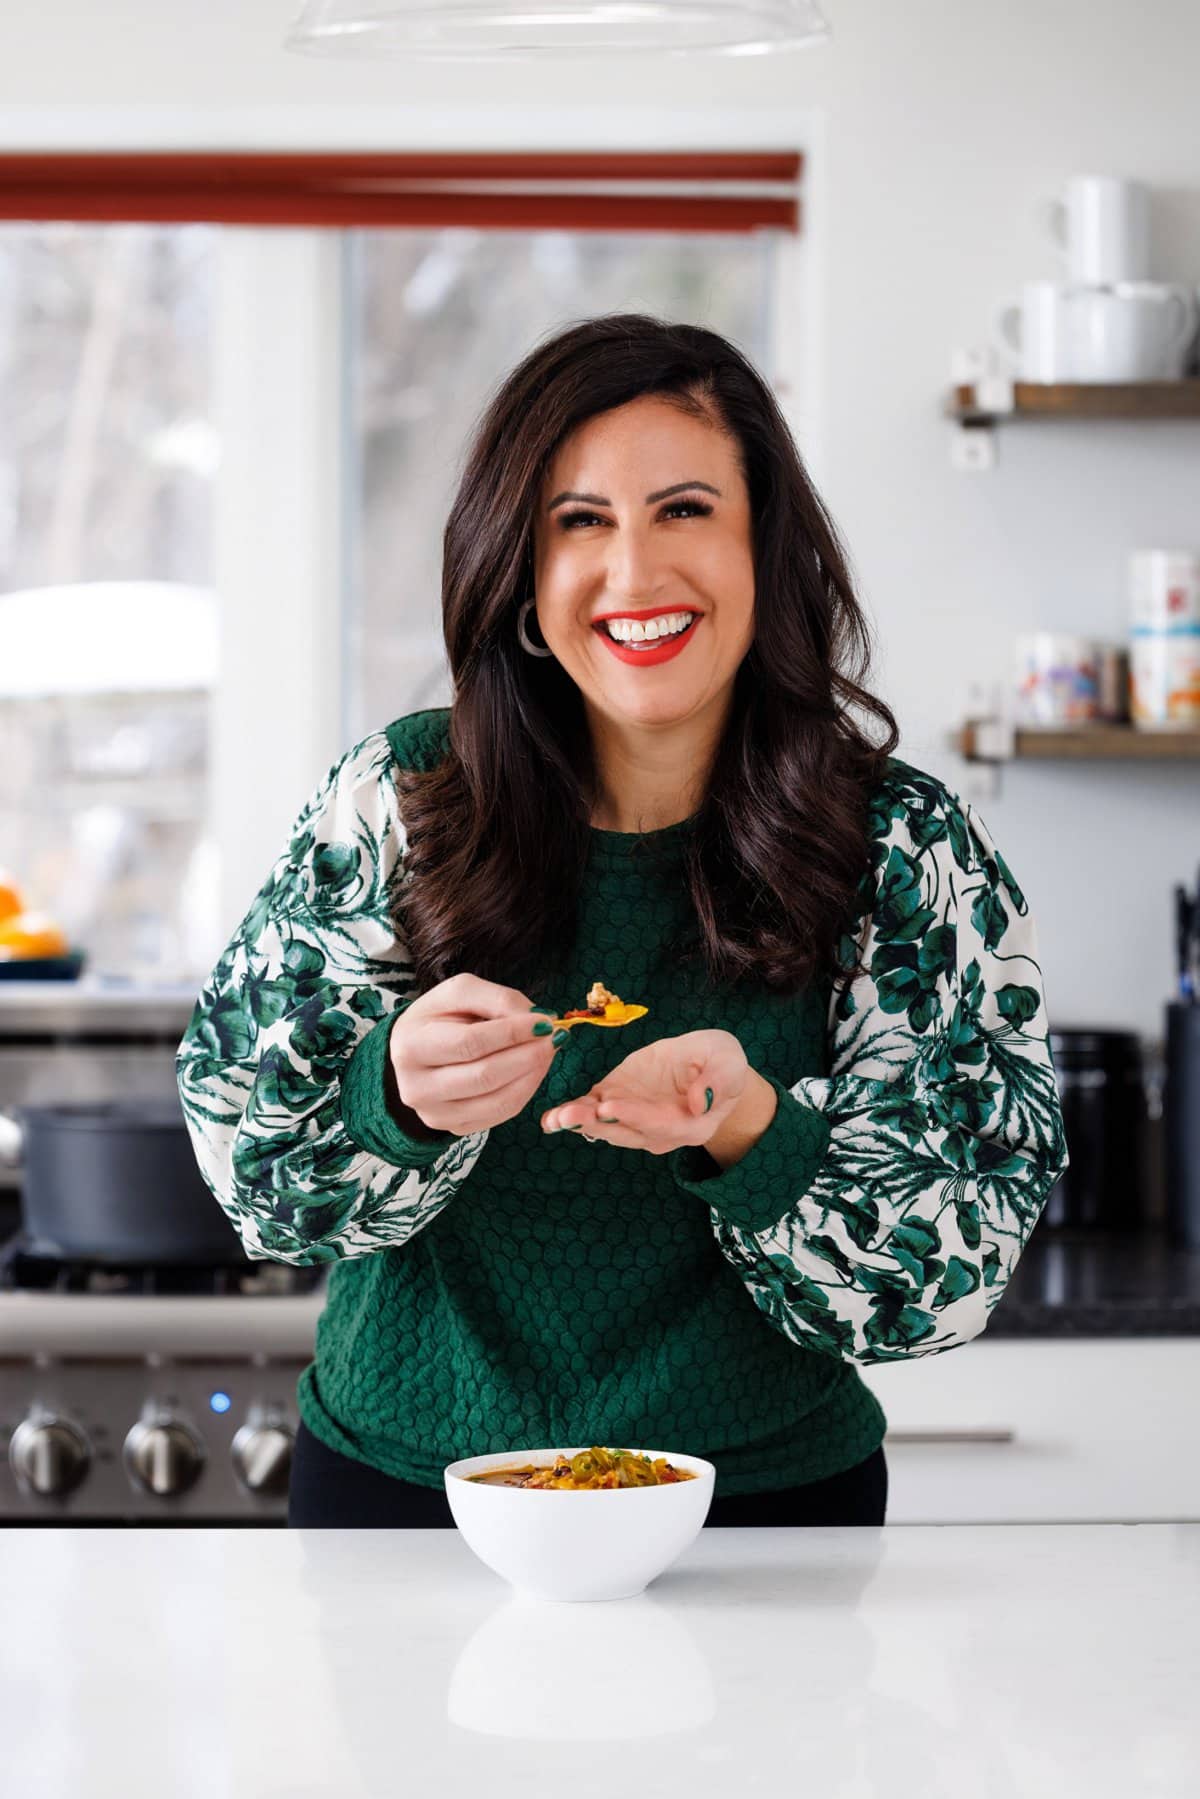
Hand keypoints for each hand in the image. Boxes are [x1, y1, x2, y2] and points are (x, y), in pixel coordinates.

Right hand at [390, 972, 564, 1136]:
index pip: (470, 1043)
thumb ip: (498, 1000)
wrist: (413, 1052)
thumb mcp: (459, 993)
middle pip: (485, 1076)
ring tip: (548, 1051)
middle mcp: (416, 1087)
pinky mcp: (453, 1127)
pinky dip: (525, 1091)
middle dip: (528, 1055)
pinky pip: (500, 1114)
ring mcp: (434, 1114)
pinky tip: (534, 1070)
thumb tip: (538, 1019)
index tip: (544, 1021)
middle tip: (554, 1037)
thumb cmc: (438, 1018)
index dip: (512, 1033)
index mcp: (411, 1046)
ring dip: (533, 1075)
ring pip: (497, 1101)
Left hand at [540, 1029, 748, 1154]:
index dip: (635, 1115)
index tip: (610, 1105)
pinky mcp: (616, 1103)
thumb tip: (701, 1101)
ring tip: (557, 1117)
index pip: (662, 1123)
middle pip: (626, 1131)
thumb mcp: (728, 1061)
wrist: (705, 1065)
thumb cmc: (720, 1061)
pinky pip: (592, 1113)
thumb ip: (719, 1080)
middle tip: (570, 1115)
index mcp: (691, 1125)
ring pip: (605, 1126)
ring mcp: (635, 1120)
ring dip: (580, 1122)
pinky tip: (550, 1118)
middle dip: (596, 1123)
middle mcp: (660, 1132)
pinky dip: (571, 1116)